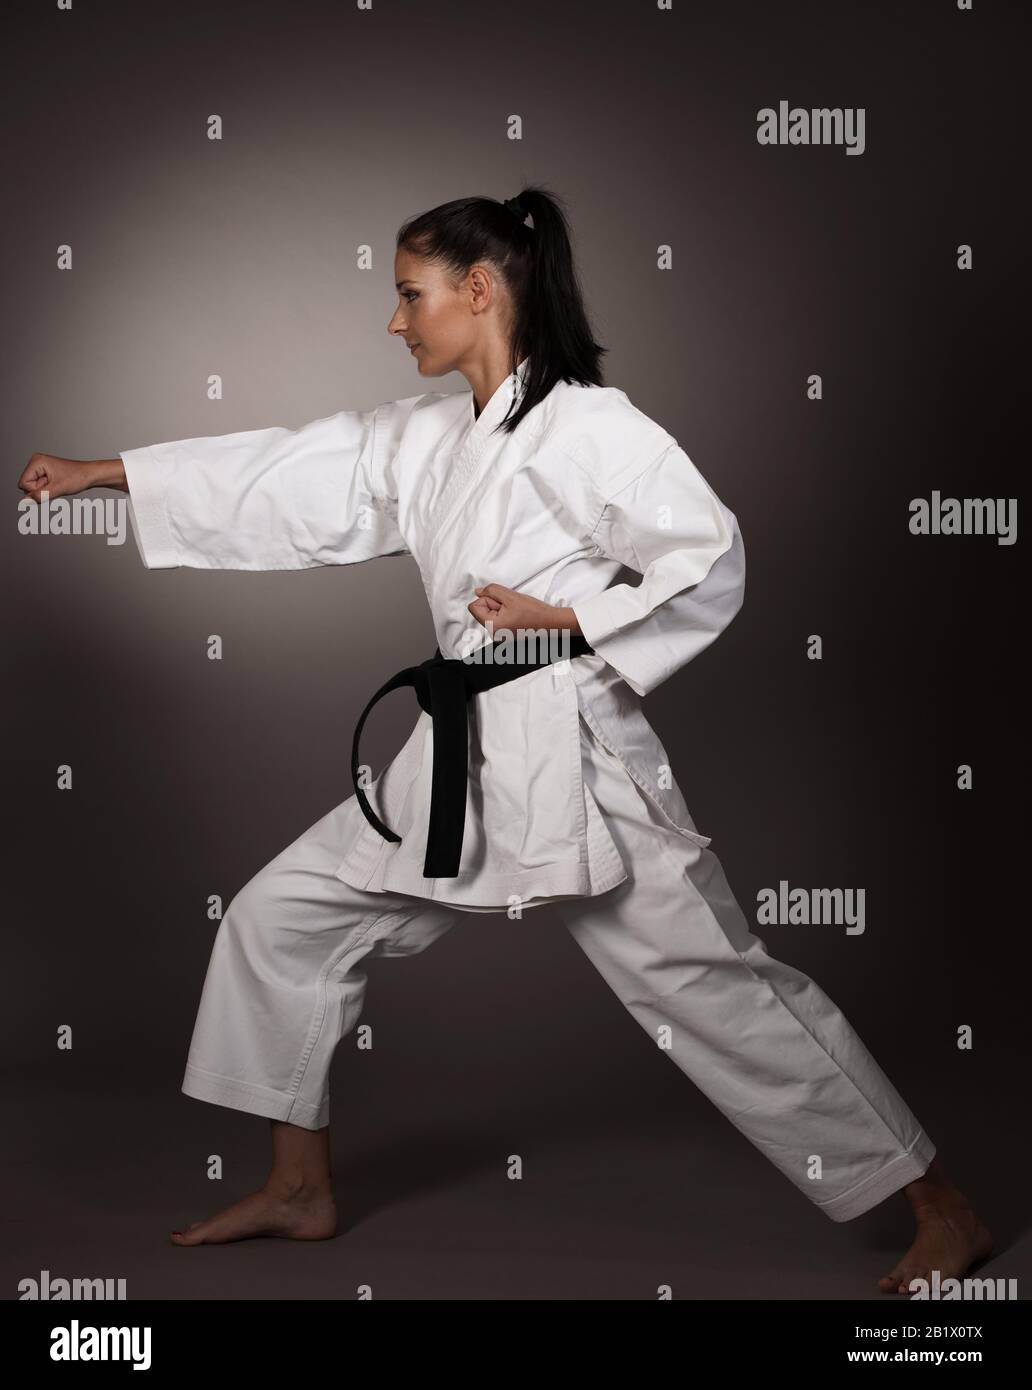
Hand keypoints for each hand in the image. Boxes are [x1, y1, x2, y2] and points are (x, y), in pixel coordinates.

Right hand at [18, 454, 101, 503]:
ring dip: (44, 491)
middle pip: (26, 486)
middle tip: (55, 486)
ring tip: (57, 485)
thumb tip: (26, 501)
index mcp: (37, 461)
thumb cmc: (78, 477)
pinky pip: (39, 488)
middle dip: (40, 490)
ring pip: (33, 488)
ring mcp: (40, 468)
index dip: (35, 490)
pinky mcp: (44, 474)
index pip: (23, 483)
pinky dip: (47, 490)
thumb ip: (40, 495)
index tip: (50, 486)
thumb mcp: (57, 489)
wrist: (90, 475)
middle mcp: (36, 463)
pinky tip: (57, 486)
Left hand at [467, 583, 581, 636]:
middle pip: (481, 610)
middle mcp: (493, 634)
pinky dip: (504, 613)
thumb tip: (478, 591)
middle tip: (511, 606)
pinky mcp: (505, 634)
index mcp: (492, 627)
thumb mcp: (510, 596)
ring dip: (500, 608)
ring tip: (515, 610)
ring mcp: (499, 635)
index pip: (474, 607)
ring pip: (490, 613)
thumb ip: (491, 590)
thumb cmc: (534, 611)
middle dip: (494, 604)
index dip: (486, 598)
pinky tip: (516, 615)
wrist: (551, 623)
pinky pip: (497, 618)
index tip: (501, 602)